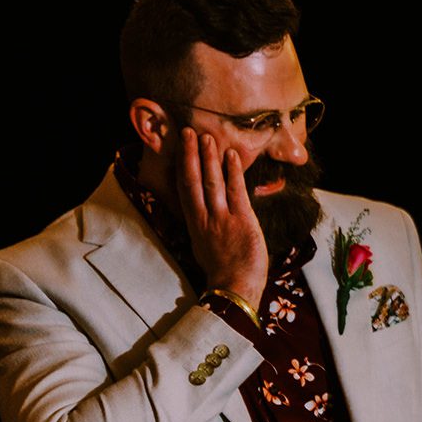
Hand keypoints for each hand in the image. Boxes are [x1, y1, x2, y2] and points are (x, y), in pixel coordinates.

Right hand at [179, 127, 269, 305]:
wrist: (234, 289)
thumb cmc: (223, 271)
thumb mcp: (204, 246)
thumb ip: (204, 226)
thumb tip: (204, 213)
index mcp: (194, 224)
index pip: (183, 189)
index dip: (181, 166)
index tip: (179, 148)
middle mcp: (204, 218)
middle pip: (192, 181)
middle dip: (190, 155)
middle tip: (189, 132)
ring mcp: (221, 218)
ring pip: (211, 183)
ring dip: (209, 159)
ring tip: (207, 138)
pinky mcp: (241, 221)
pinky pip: (236, 192)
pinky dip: (233, 172)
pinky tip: (231, 156)